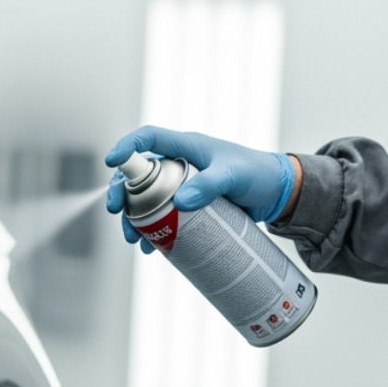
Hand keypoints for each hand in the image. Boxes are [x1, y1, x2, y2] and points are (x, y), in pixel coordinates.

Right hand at [105, 127, 295, 253]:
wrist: (277, 194)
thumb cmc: (258, 174)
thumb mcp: (234, 176)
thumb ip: (210, 185)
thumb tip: (180, 202)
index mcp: (187, 147)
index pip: (149, 138)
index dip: (127, 146)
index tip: (110, 162)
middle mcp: (180, 165)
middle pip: (138, 175)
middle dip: (121, 192)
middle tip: (115, 212)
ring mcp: (184, 187)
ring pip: (147, 200)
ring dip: (134, 218)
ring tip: (134, 240)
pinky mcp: (191, 207)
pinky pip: (164, 217)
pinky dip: (154, 231)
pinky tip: (152, 248)